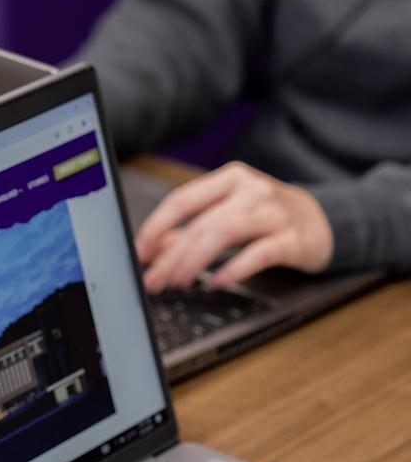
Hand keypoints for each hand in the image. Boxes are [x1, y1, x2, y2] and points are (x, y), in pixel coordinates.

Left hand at [136, 162, 333, 289]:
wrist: (322, 221)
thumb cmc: (266, 217)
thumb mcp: (229, 215)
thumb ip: (192, 230)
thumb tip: (153, 251)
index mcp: (229, 178)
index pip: (182, 199)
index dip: (157, 227)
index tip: (139, 252)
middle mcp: (250, 189)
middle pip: (201, 221)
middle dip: (171, 254)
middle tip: (153, 279)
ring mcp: (273, 212)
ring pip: (224, 233)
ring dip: (195, 260)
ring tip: (178, 281)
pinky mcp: (292, 238)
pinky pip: (258, 253)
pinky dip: (233, 269)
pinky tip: (216, 282)